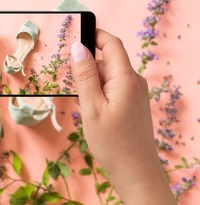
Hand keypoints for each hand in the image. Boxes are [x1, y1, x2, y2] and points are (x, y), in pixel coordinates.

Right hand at [70, 29, 179, 204]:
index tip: (73, 34)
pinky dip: (98, 90)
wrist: (135, 170)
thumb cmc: (112, 142)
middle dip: (86, 63)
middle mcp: (133, 81)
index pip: (110, 44)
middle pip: (107, 59)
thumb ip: (84, 75)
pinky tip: (90, 106)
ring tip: (81, 100)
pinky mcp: (131, 101)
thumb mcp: (91, 107)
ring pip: (107, 74)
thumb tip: (77, 47)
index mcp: (125, 78)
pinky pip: (112, 86)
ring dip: (91, 80)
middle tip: (68, 77)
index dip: (93, 34)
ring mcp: (134, 91)